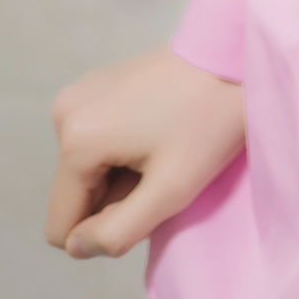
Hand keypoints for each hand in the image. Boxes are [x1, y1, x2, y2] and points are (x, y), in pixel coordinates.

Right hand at [45, 46, 245, 259]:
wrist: (236, 52)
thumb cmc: (212, 120)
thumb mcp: (171, 190)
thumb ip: (116, 233)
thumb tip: (77, 246)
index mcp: (76, 139)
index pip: (62, 228)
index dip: (108, 227)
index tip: (151, 194)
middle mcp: (64, 112)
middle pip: (76, 196)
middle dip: (117, 198)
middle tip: (165, 169)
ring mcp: (79, 93)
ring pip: (87, 172)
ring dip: (122, 175)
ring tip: (164, 147)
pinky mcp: (96, 85)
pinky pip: (95, 144)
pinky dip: (123, 149)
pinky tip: (158, 129)